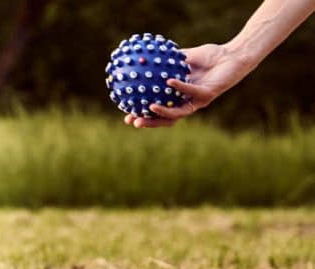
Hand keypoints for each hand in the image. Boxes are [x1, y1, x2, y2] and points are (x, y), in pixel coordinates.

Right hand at [124, 43, 251, 127]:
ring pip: (178, 113)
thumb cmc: (208, 56)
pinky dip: (179, 88)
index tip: (126, 115)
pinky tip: (169, 82)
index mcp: (179, 97)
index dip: (143, 116)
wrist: (231, 56)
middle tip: (133, 121)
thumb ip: (166, 59)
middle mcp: (188, 103)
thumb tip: (143, 55)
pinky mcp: (208, 95)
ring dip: (163, 113)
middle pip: (166, 119)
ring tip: (149, 108)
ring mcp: (198, 101)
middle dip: (149, 122)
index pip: (159, 111)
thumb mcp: (182, 56)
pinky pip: (191, 92)